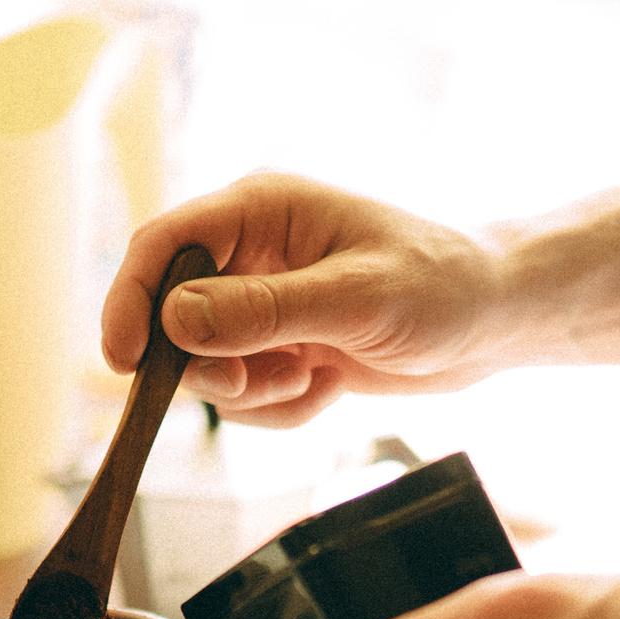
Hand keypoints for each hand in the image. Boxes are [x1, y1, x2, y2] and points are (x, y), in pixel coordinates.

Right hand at [100, 174, 509, 427]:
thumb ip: (264, 311)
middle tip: (273, 380)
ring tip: (315, 378)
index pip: (162, 246)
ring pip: (206, 367)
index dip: (130, 301)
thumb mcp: (355, 299)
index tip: (124, 362)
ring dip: (253, 393)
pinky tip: (328, 388)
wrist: (494, 322)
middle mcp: (250, 252)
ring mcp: (262, 303)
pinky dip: (281, 408)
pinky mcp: (280, 347)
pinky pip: (245, 396)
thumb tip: (176, 321)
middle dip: (213, 366)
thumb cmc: (443, 286)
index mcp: (260, 210)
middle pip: (171, 317)